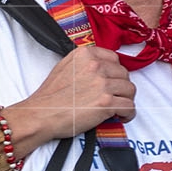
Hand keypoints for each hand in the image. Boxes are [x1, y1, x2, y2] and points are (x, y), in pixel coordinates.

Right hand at [10, 44, 134, 142]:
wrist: (41, 115)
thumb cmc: (50, 97)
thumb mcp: (64, 67)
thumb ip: (84, 63)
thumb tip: (102, 68)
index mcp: (85, 54)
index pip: (114, 58)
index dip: (115, 72)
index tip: (113, 81)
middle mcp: (95, 66)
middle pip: (124, 74)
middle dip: (121, 87)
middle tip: (115, 96)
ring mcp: (102, 83)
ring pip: (130, 90)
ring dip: (126, 99)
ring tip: (118, 107)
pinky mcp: (106, 102)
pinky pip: (130, 107)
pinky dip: (128, 113)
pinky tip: (122, 116)